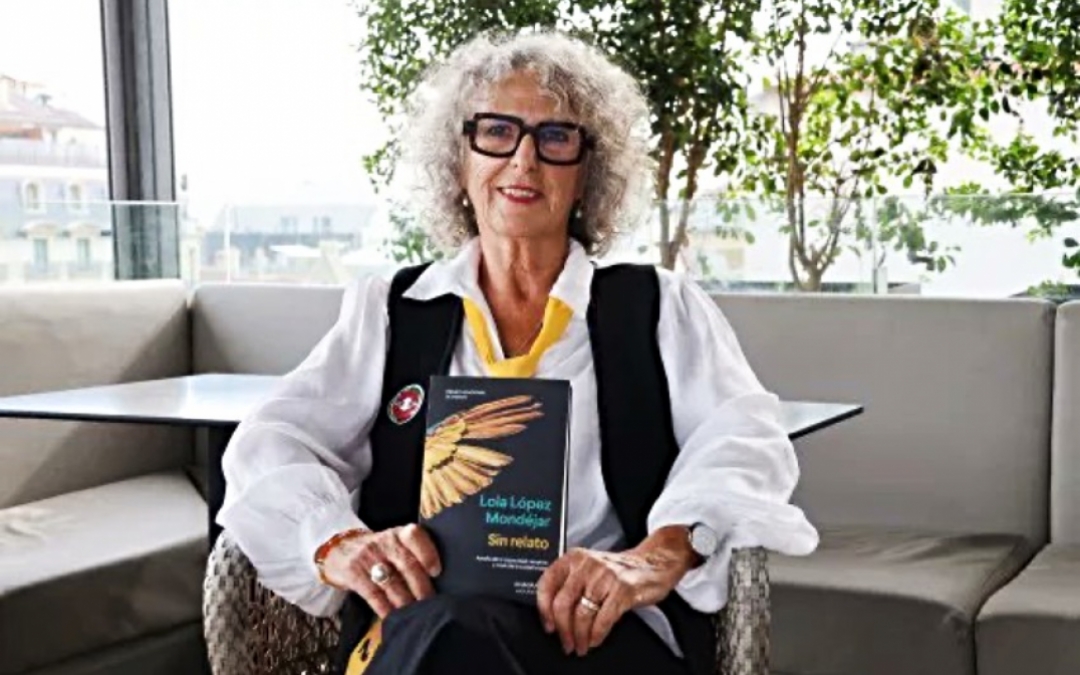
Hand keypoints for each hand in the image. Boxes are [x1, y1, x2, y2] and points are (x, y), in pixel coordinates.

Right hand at [319, 524, 441, 617]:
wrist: (339, 549)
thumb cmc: (378, 550)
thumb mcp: (394, 542)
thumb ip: (412, 553)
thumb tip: (437, 579)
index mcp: (398, 534)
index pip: (414, 536)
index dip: (427, 553)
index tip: (436, 571)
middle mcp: (384, 543)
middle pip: (406, 564)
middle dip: (421, 587)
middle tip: (430, 603)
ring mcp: (367, 557)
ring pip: (391, 582)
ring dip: (405, 601)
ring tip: (415, 614)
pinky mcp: (353, 573)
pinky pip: (372, 594)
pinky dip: (384, 608)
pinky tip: (393, 617)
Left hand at [536, 526, 697, 655]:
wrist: (652, 563)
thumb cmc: (618, 569)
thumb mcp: (588, 568)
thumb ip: (569, 584)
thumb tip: (552, 616)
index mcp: (573, 558)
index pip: (546, 584)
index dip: (544, 611)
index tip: (548, 626)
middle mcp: (587, 564)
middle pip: (562, 604)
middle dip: (563, 630)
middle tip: (566, 643)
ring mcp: (605, 576)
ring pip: (582, 614)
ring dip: (580, 637)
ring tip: (581, 646)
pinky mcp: (623, 589)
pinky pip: (604, 619)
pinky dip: (597, 635)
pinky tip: (595, 640)